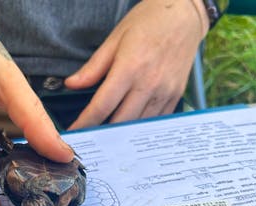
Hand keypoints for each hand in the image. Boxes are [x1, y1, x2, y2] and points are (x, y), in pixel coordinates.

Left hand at [65, 0, 207, 128]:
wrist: (184, 15)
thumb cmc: (147, 22)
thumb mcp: (115, 39)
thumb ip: (93, 67)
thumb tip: (71, 84)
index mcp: (129, 68)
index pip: (102, 106)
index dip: (86, 123)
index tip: (75, 133)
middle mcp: (149, 83)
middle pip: (121, 122)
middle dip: (102, 135)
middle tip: (89, 140)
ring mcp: (165, 92)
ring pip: (139, 126)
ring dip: (122, 135)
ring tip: (107, 140)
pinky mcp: (176, 96)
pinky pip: (156, 121)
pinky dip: (141, 128)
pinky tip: (130, 131)